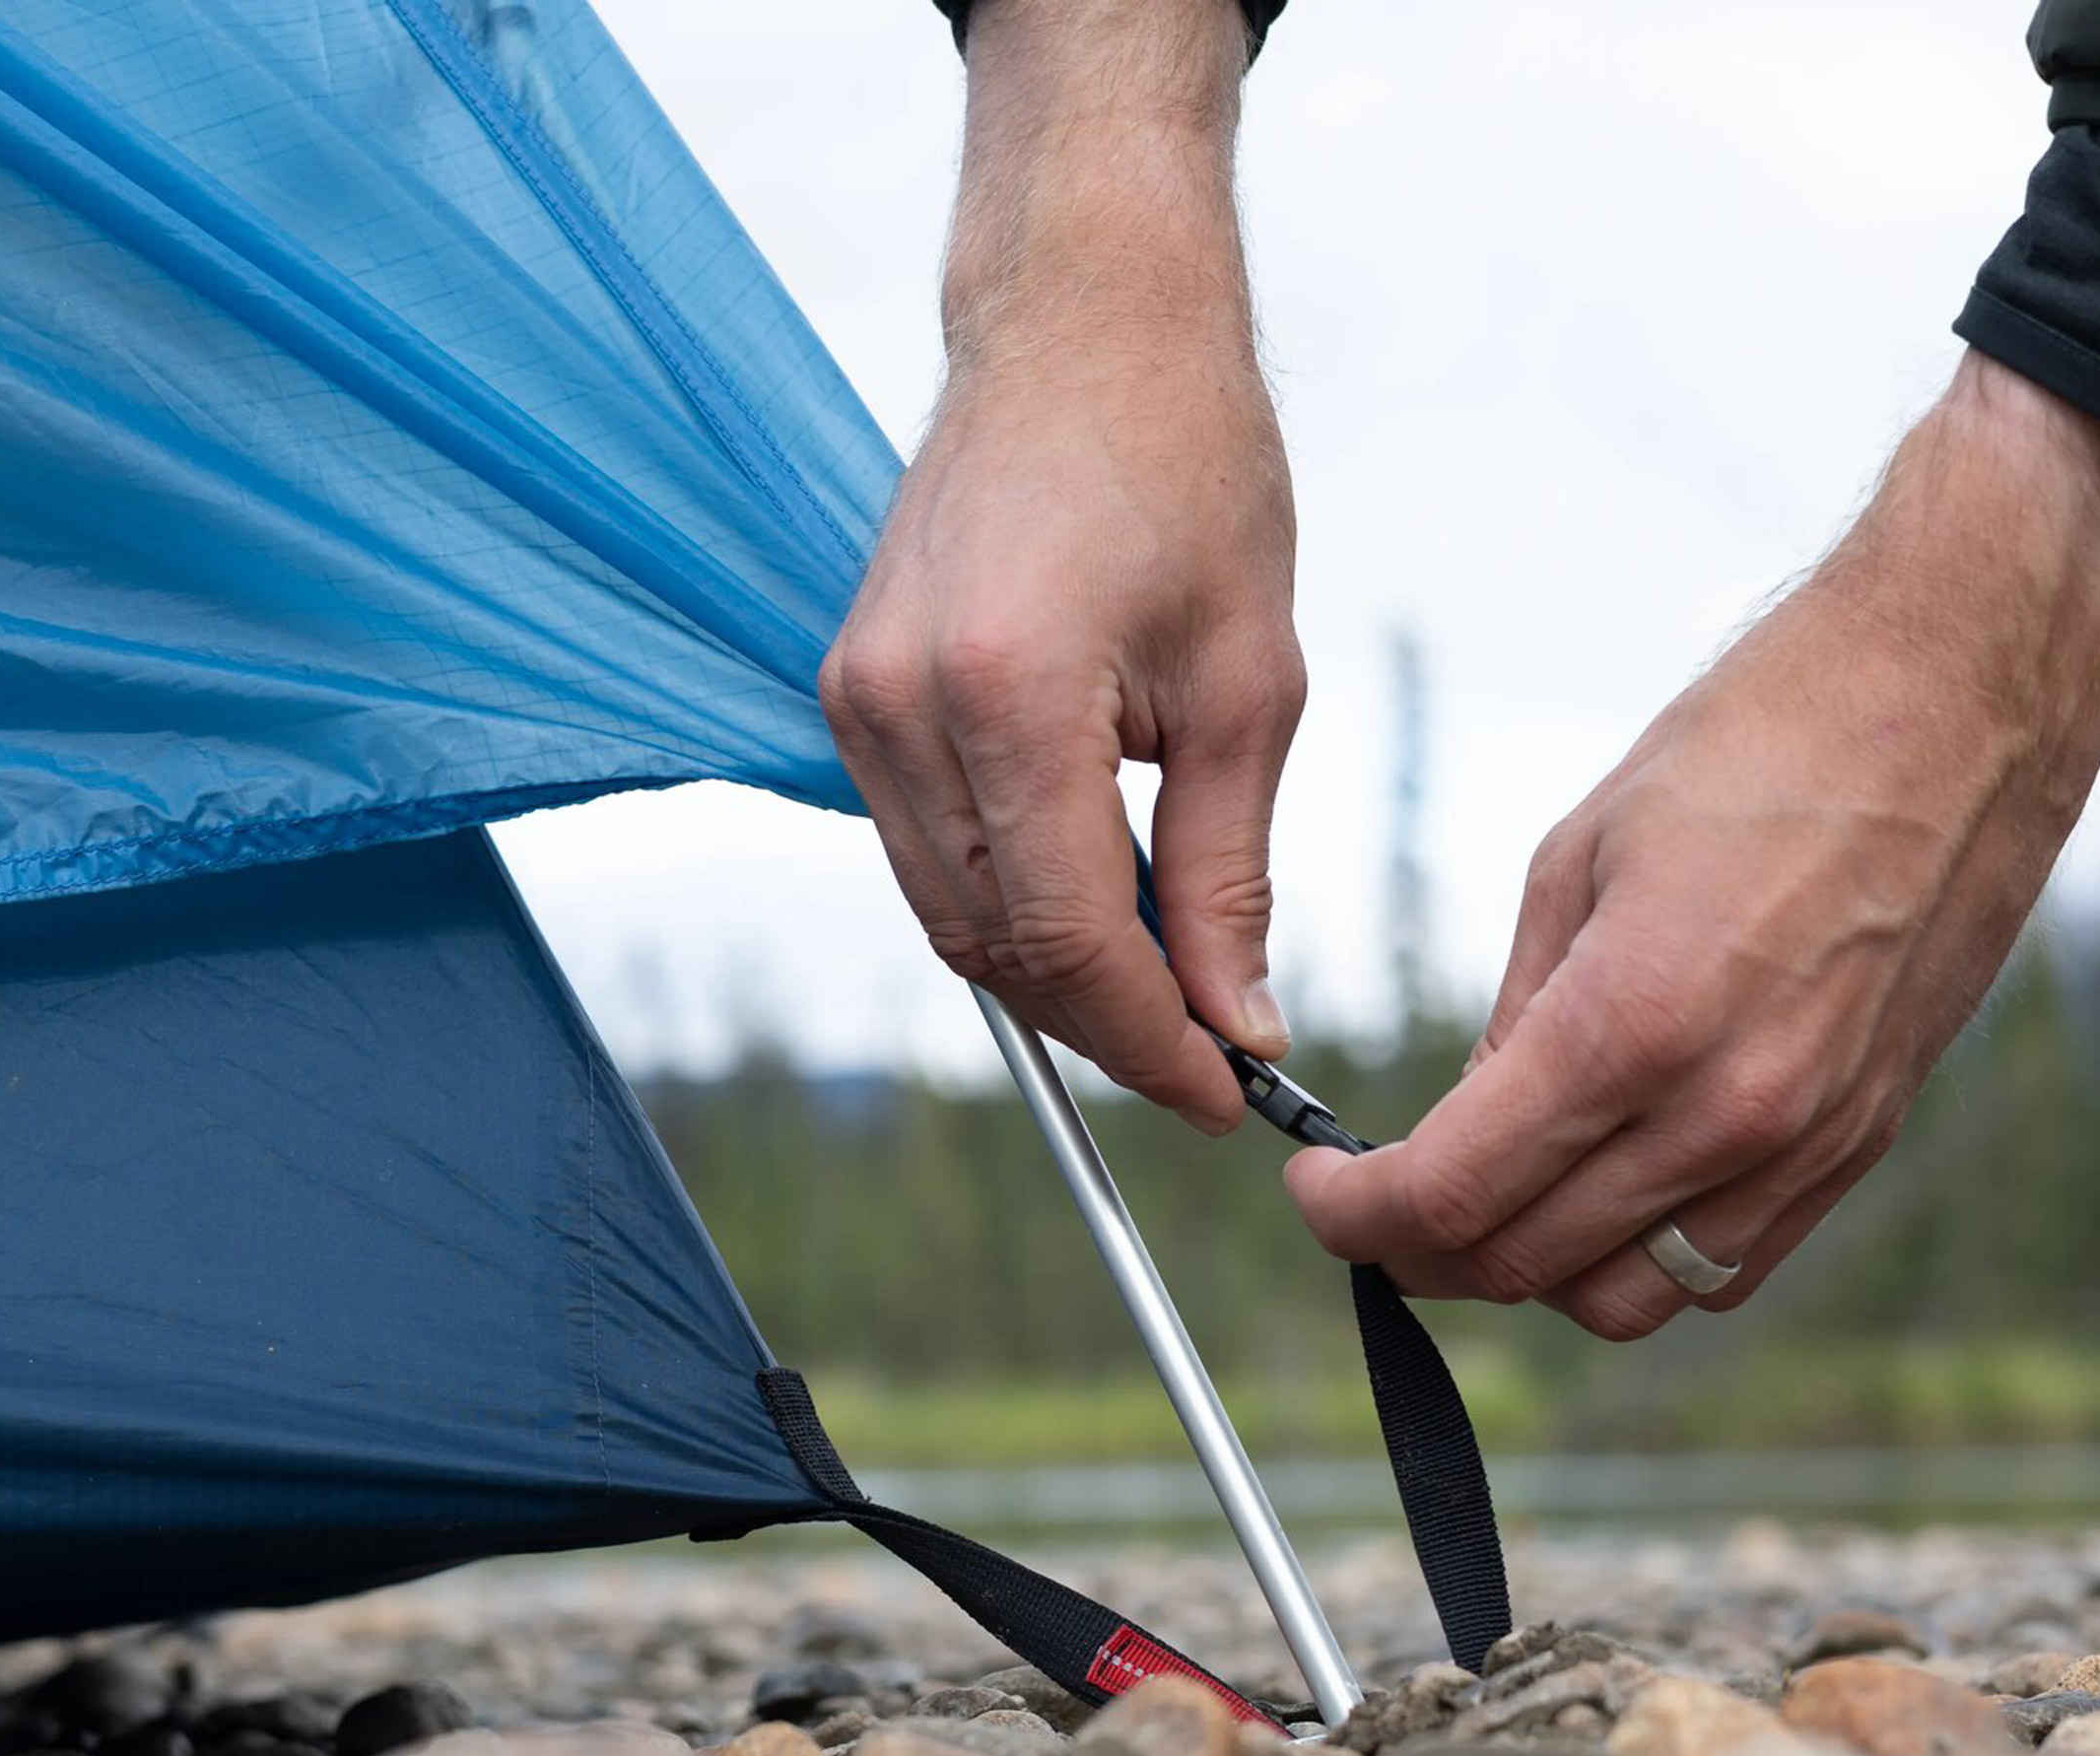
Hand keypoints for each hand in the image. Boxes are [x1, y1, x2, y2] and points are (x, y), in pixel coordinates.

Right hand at [820, 0, 1301, 1133]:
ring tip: (1164, 991)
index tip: (1226, 1094)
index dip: (1149, 1042)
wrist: (1080, 317)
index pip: (1066, 939)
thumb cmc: (1186, 463)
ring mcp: (856, 702)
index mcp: (1006, 696)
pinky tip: (1093, 908)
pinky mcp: (850, 693)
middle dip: (1105, 1026)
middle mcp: (900, 710)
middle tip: (1209, 1056)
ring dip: (1053, 976)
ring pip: (948, 917)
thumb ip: (1230, 874)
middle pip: (993, 948)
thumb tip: (1236, 1024)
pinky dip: (1007, 907)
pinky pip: (924, 854)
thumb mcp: (1249, 684)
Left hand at [1290, 355, 2099, 1336]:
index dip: (1354, 1218)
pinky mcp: (1860, 1143)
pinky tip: (1598, 1193)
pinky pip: (1720, 1269)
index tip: (1318, 1193)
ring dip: (1527, 1271)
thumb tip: (1464, 1129)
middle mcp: (1723, 1110)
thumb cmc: (1759, 745)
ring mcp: (1803, 1142)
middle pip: (1520, 1264)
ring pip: (1622, 1299)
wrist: (1960, 697)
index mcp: (1629, 1023)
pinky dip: (1636, 1260)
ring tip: (1485, 1204)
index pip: (1451, 1194)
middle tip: (1376, 1207)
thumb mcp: (1576, 861)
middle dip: (1417, 1250)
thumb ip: (1515, 1021)